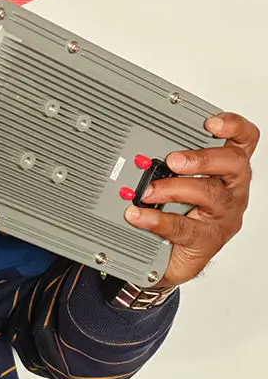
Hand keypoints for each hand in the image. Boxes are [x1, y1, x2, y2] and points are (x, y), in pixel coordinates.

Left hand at [124, 112, 258, 285]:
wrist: (178, 256)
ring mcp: (222, 216)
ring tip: (149, 191)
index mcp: (227, 171)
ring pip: (210, 194)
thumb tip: (136, 148)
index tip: (212, 122)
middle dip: (201, 158)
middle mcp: (231, 190)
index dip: (234, 127)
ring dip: (175, 188)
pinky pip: (183, 227)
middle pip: (232, 164)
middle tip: (173, 160)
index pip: (243, 142)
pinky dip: (156, 219)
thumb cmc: (184, 212)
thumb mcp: (177, 181)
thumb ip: (166, 162)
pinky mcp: (206, 239)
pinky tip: (139, 215)